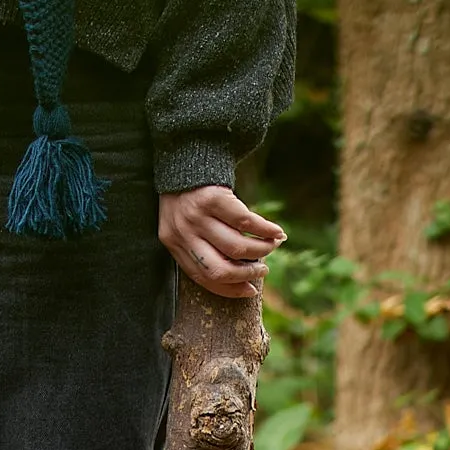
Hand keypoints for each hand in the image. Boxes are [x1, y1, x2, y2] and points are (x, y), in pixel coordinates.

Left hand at [159, 185, 285, 297]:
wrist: (184, 159)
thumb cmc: (189, 199)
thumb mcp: (183, 225)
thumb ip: (200, 247)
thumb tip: (239, 277)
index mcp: (173, 243)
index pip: (201, 277)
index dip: (228, 288)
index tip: (249, 290)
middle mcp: (182, 232)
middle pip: (218, 269)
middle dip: (246, 274)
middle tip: (262, 270)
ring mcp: (197, 215)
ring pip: (236, 247)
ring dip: (261, 250)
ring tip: (272, 246)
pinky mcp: (214, 198)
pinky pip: (246, 222)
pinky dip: (266, 230)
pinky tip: (276, 232)